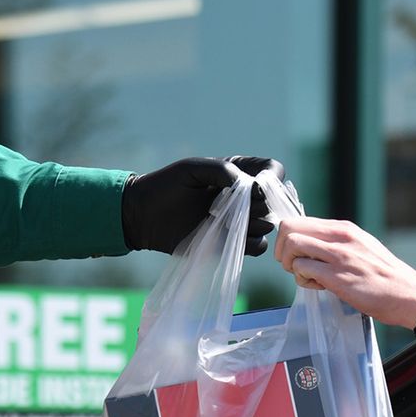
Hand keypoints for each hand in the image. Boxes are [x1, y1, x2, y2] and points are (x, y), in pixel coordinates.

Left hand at [122, 156, 283, 254]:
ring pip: (266, 226)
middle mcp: (242, 199)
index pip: (271, 171)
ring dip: (254, 224)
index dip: (271, 178)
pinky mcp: (228, 244)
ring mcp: (237, 222)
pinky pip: (255, 247)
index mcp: (237, 175)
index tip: (257, 186)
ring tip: (228, 221)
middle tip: (237, 206)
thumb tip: (251, 187)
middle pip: (273, 202)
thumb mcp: (193, 169)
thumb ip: (222, 170)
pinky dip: (248, 243)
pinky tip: (226, 235)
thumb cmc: (165, 186)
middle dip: (260, 205)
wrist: (143, 216)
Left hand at [274, 217, 415, 328]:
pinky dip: (303, 279)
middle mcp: (340, 237)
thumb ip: (336, 243)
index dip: (288, 239)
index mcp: (344, 229)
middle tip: (294, 265)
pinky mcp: (337, 276)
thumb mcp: (361, 247)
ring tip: (307, 276)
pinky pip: (302, 269)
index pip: (299, 220)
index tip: (295, 254)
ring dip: (291, 264)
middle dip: (283, 249)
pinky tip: (319, 286)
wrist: (410, 295)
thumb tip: (310, 245)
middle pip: (289, 227)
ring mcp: (339, 255)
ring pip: (292, 245)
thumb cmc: (385, 277)